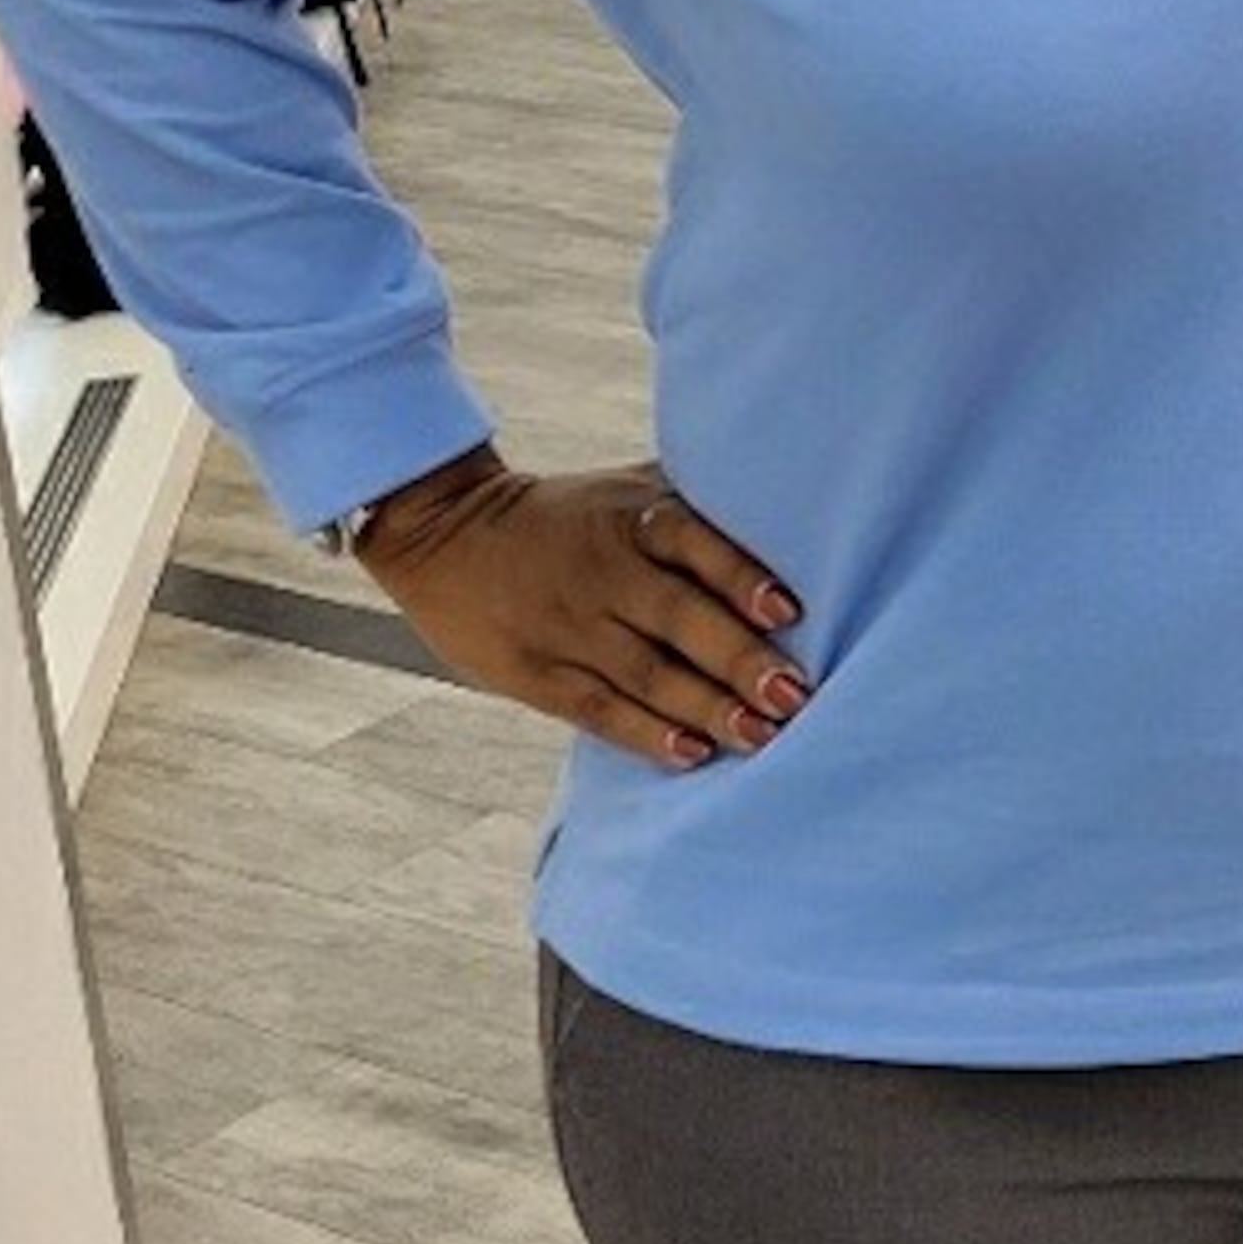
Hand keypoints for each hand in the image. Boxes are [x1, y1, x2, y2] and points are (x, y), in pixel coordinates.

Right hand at [354, 448, 813, 771]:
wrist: (445, 533)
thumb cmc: (570, 514)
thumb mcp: (627, 489)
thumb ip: (696, 506)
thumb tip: (797, 514)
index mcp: (631, 520)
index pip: (693, 545)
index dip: (741, 578)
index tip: (788, 612)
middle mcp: (603, 573)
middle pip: (679, 619)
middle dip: (739, 660)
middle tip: (794, 696)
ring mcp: (568, 627)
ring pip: (647, 674)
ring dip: (707, 708)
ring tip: (761, 734)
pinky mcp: (536, 673)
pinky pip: (598, 708)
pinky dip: (646, 733)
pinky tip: (692, 754)